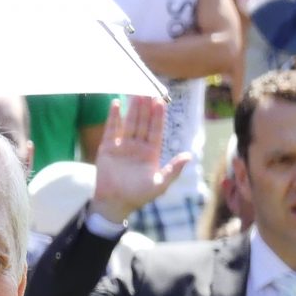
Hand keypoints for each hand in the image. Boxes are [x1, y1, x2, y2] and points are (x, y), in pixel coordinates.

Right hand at [90, 97, 188, 224]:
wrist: (114, 204)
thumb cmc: (138, 196)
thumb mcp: (159, 185)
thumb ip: (173, 170)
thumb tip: (188, 156)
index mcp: (151, 152)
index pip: (156, 129)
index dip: (158, 116)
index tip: (161, 101)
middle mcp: (138, 146)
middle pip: (143, 123)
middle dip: (146, 108)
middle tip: (148, 91)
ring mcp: (122, 146)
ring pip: (129, 123)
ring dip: (132, 109)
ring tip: (136, 93)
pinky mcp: (107, 149)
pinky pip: (111, 130)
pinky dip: (113, 117)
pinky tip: (116, 104)